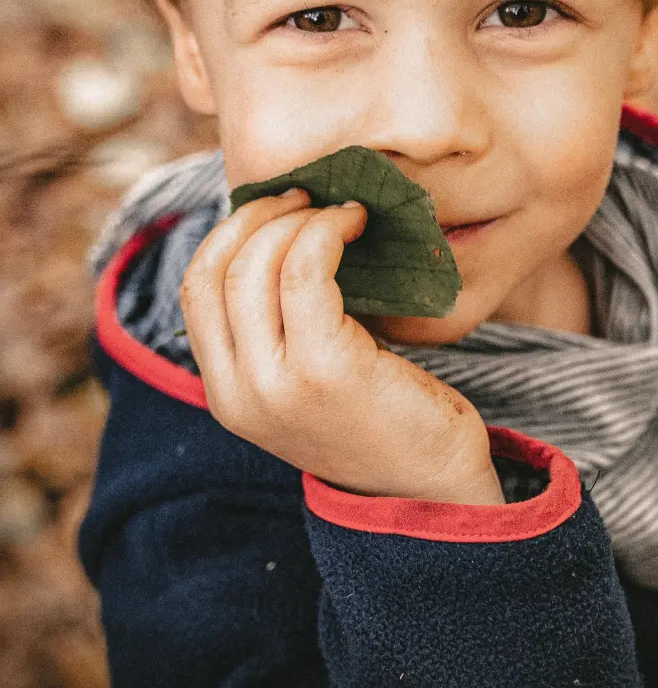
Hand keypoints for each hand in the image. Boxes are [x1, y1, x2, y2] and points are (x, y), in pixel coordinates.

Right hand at [180, 189, 502, 504]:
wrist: (433, 490)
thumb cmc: (383, 417)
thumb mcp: (309, 378)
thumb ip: (282, 327)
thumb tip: (283, 230)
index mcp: (228, 394)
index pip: (196, 288)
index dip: (230, 233)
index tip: (276, 208)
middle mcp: (239, 394)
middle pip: (218, 269)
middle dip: (261, 216)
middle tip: (309, 197)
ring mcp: (276, 385)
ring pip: (257, 265)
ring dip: (300, 220)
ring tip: (341, 211)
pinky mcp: (324, 370)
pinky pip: (305, 272)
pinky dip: (327, 232)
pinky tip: (358, 225)